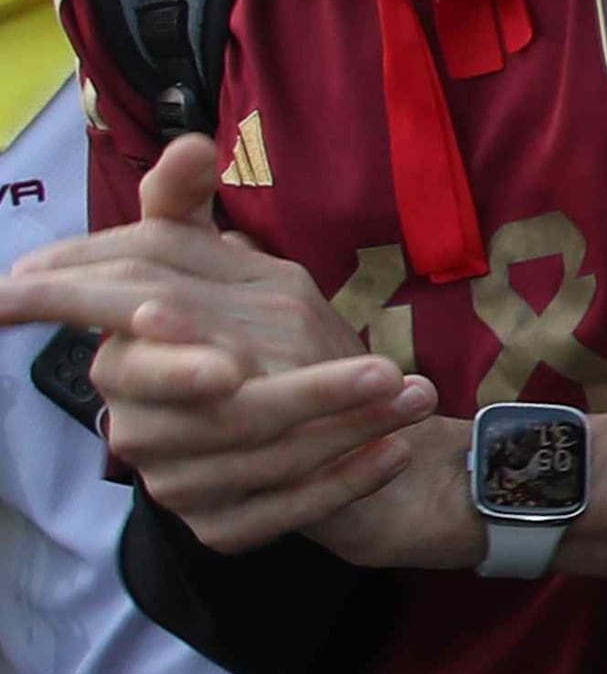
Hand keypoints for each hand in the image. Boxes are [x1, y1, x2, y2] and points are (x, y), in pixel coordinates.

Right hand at [0, 139, 439, 554]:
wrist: (316, 421)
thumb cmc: (263, 332)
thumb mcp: (234, 267)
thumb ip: (190, 210)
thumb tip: (188, 145)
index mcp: (125, 360)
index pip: (140, 366)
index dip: (176, 368)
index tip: (228, 366)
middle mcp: (134, 427)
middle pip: (221, 417)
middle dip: (308, 393)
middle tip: (385, 373)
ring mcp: (174, 482)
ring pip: (265, 462)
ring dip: (349, 428)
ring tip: (412, 395)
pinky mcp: (220, 527)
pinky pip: (287, 510)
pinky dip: (347, 480)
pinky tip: (394, 451)